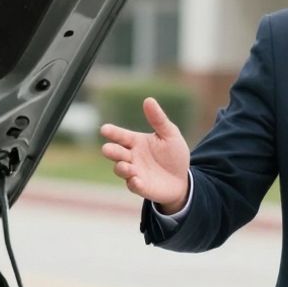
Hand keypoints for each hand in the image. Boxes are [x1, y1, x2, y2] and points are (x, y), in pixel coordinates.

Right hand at [99, 98, 190, 212]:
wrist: (182, 179)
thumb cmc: (174, 155)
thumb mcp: (170, 134)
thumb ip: (158, 119)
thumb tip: (148, 100)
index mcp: (136, 141)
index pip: (120, 135)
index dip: (112, 132)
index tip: (104, 129)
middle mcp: (131, 156)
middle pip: (115, 152)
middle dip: (111, 151)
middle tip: (107, 149)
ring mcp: (134, 172)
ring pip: (120, 169)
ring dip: (122, 167)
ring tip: (128, 166)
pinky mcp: (140, 186)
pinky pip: (132, 185)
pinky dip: (133, 183)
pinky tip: (136, 180)